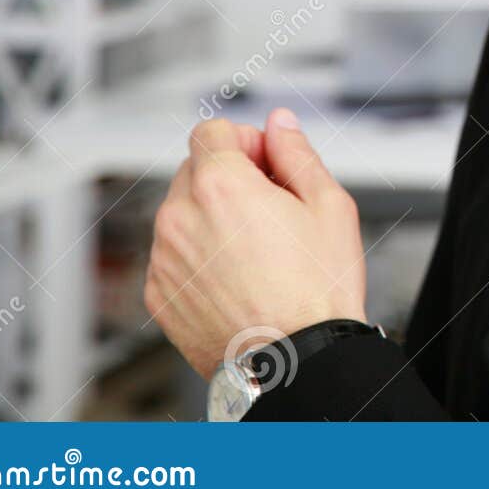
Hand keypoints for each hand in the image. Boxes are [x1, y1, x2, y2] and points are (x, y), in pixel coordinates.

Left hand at [145, 107, 367, 378]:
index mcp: (220, 186)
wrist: (294, 363)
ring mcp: (164, 259)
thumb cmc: (316, 293)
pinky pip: (174, 256)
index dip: (246, 141)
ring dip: (212, 219)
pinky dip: (199, 258)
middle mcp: (180, 218)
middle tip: (271, 211)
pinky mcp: (158, 294)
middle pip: (195, 170)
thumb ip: (297, 153)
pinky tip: (237, 278)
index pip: (211, 131)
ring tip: (257, 252)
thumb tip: (280, 125)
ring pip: (183, 214)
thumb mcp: (330, 205)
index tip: (266, 164)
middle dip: (230, 178)